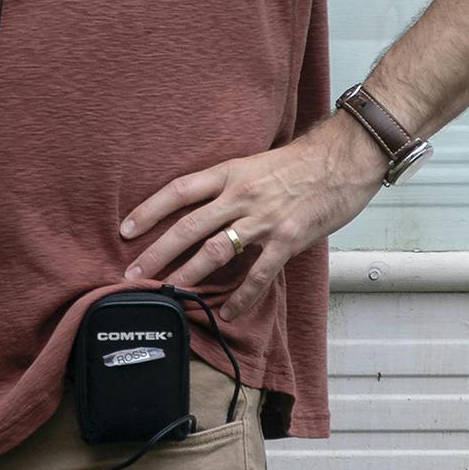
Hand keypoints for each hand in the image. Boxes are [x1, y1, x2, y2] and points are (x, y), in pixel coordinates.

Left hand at [118, 114, 388, 313]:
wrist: (343, 158)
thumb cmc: (300, 162)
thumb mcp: (254, 164)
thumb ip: (229, 185)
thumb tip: (203, 207)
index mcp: (228, 173)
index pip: (178, 191)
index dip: (149, 210)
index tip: (125, 230)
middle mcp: (240, 195)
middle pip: (188, 226)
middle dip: (157, 252)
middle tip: (131, 273)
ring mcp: (263, 219)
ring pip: (216, 250)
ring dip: (189, 274)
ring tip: (168, 292)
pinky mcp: (288, 239)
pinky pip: (259, 273)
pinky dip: (242, 295)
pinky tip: (228, 311)